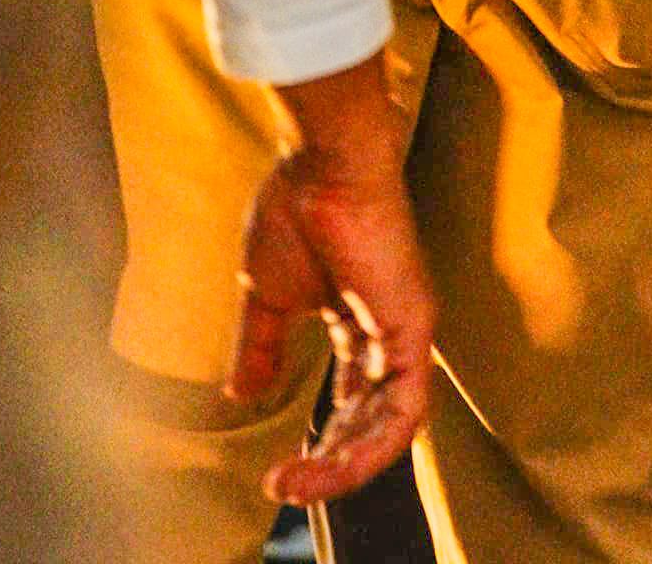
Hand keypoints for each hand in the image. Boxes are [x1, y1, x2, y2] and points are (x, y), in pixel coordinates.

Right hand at [226, 68, 434, 507]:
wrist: (322, 161)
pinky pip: (403, 411)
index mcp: (357, 323)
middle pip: (369, 424)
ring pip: (388, 429)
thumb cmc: (296, 207)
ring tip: (296, 486)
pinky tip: (332, 463)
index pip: (350, 404)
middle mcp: (387, 335)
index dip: (322, 446)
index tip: (278, 475)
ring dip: (344, 465)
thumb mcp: (266, 293)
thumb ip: (259, 346)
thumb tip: (238, 395)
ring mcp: (405, 334)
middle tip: (285, 490)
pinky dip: (370, 446)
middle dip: (329, 465)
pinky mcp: (412, 330)